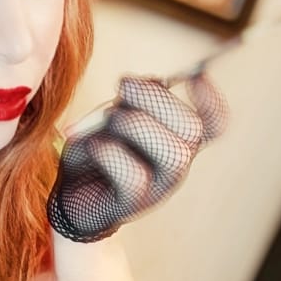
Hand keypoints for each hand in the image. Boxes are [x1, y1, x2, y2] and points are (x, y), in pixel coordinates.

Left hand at [47, 72, 227, 242]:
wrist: (66, 195)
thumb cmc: (95, 149)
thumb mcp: (114, 114)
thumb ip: (136, 98)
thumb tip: (157, 83)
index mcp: (177, 139)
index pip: (213, 123)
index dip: (212, 100)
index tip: (196, 74)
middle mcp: (175, 164)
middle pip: (193, 129)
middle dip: (157, 99)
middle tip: (122, 85)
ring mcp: (157, 188)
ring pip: (172, 153)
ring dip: (135, 124)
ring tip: (108, 120)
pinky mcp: (131, 205)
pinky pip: (133, 176)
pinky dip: (109, 151)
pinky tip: (91, 145)